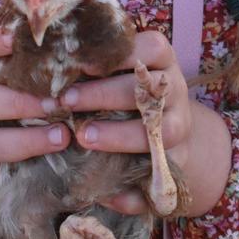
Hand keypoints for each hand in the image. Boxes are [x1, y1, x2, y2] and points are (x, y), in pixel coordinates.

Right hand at [0, 25, 72, 228]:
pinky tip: (53, 170)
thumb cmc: (65, 88)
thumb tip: (96, 44)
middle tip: (54, 103)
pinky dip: (21, 173)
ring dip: (22, 140)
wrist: (58, 143)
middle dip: (14, 101)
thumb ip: (69, 55)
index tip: (14, 41)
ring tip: (63, 137)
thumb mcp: (63, 68)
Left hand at [60, 30, 231, 216]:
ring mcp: (180, 126)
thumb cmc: (132, 92)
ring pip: (162, 131)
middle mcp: (175, 90)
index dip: (120, 52)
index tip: (82, 61)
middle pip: (146, 89)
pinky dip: (134, 191)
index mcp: (162, 62)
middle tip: (66, 100)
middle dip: (104, 94)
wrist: (173, 134)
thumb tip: (58, 59)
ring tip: (84, 138)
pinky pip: (159, 178)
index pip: (152, 47)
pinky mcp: (178, 164)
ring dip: (120, 136)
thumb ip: (99, 65)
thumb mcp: (123, 71)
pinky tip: (108, 192)